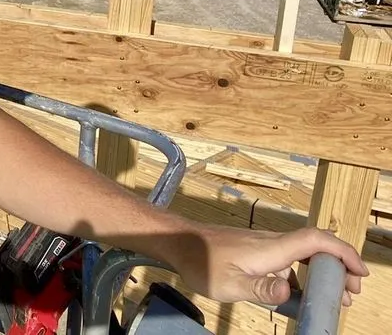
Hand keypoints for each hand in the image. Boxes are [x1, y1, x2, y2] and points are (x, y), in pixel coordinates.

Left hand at [170, 225, 368, 307]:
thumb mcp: (228, 283)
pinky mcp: (256, 251)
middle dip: (339, 267)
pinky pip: (287, 260)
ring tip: (330, 298)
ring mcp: (264, 246)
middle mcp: (272, 243)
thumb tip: (289, 291)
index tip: (359, 272)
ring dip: (321, 272)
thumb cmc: (200, 263)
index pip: (316, 241)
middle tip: (350, 293)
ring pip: (302, 254)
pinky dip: (301, 275)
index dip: (342, 252)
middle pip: (316, 247)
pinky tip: (297, 295)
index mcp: (271, 248)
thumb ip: (260, 288)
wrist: (179, 242)